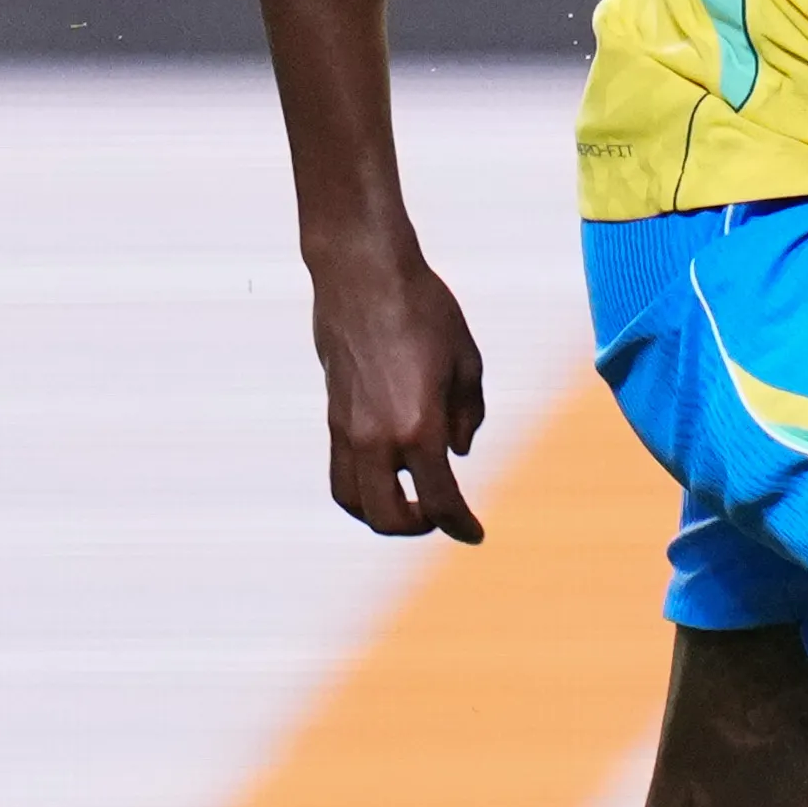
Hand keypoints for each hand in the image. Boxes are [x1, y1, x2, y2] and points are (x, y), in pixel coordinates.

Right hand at [308, 230, 488, 539]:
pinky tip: (387, 472)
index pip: (440, 500)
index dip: (461, 525)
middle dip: (419, 527)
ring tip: (410, 503)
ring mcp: (348, 429)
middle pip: (389, 518)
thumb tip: (457, 453)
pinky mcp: (332, 415)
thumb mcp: (466, 362)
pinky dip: (361, 489)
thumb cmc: (424, 310)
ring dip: (382, 515)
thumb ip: (468, 416)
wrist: (363, 273)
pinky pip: (340, 472)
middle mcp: (377, 437)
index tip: (475, 533)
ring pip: (354, 502)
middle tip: (441, 516)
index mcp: (419, 427)